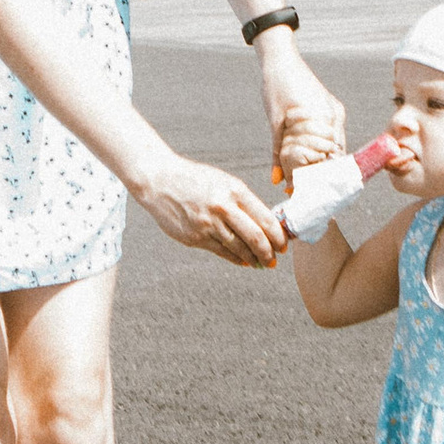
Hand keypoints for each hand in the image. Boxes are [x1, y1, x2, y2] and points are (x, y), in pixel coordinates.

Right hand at [138, 152, 288, 268]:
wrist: (159, 180)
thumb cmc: (195, 180)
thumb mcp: (223, 182)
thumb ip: (243, 201)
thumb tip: (266, 224)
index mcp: (234, 190)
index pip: (265, 218)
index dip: (278, 236)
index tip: (283, 245)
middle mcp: (222, 207)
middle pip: (255, 237)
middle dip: (268, 253)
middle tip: (274, 260)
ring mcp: (208, 224)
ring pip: (239, 248)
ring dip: (253, 259)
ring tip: (260, 263)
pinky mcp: (195, 237)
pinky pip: (221, 252)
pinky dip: (235, 259)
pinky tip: (243, 261)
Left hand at [258, 37, 346, 182]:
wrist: (280, 59)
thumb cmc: (276, 87)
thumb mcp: (275, 123)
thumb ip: (279, 153)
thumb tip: (278, 182)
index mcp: (324, 119)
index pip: (330, 158)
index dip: (320, 179)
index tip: (309, 195)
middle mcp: (334, 117)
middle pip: (335, 156)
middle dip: (321, 176)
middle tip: (307, 194)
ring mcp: (334, 112)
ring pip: (334, 147)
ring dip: (322, 164)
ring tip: (306, 184)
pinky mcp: (330, 108)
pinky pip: (331, 135)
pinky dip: (321, 149)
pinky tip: (311, 160)